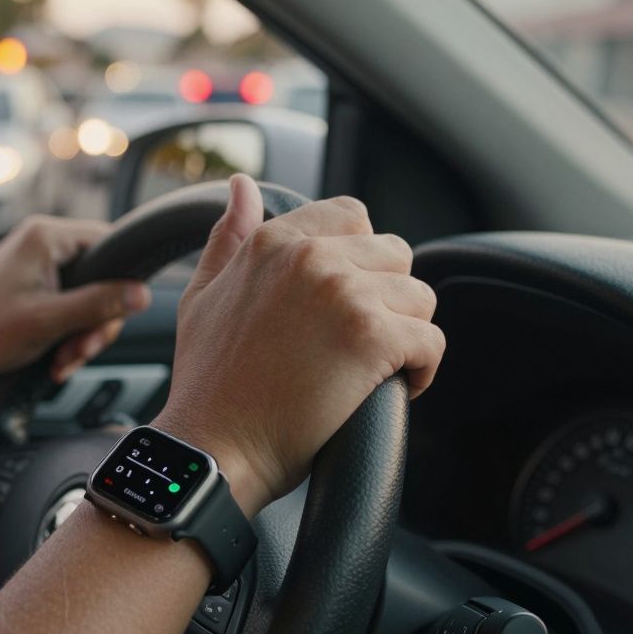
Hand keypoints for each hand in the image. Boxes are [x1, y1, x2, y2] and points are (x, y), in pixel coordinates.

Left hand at [0, 216, 151, 381]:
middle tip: (81, 350)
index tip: (116, 316)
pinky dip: (68, 336)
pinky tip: (56, 360)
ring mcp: (38, 267)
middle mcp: (43, 244)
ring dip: (82, 336)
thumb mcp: (48, 321)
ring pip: (88, 299)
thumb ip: (98, 305)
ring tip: (63, 361)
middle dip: (96, 322)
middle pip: (102, 278)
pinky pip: (69, 308)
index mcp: (46, 236)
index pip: (111, 244)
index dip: (121, 282)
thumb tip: (142, 293)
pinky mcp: (34, 289)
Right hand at [152, 175, 444, 513]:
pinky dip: (422, 370)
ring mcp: (343, 293)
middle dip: (385, 298)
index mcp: (273, 242)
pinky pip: (431, 341)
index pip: (352, 216)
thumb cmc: (207, 384)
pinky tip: (393, 388)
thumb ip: (228, 237)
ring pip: (419, 298)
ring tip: (372, 368)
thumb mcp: (201, 296)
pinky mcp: (371, 337)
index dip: (358, 261)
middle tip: (355, 344)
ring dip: (405, 335)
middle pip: (395, 254)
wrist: (213, 447)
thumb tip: (242, 186)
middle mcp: (310, 256)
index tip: (342, 303)